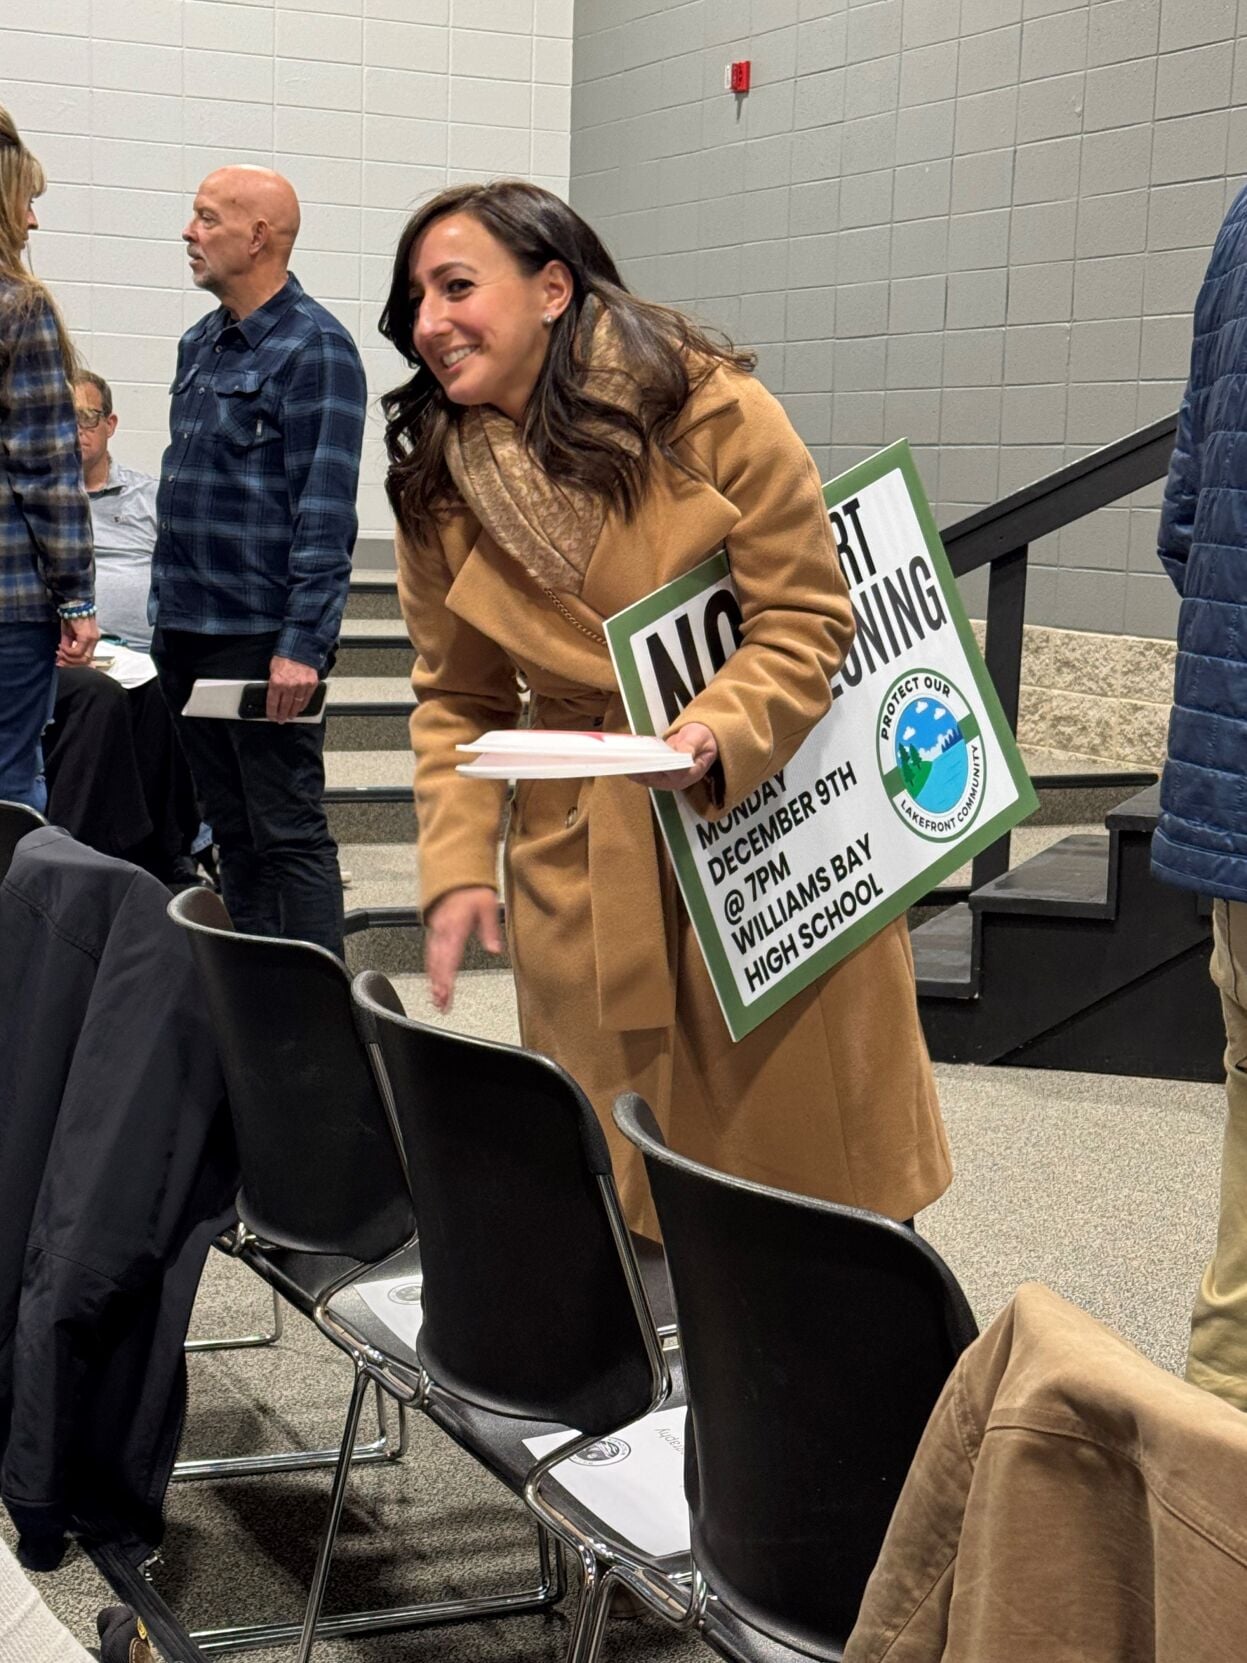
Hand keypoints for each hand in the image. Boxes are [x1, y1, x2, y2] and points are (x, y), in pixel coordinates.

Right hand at [58, 613, 98, 665]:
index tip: (61, 662)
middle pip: (86, 661)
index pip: (86, 659)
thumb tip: (61, 657)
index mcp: (92, 641)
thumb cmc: (71, 616)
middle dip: (71, 663)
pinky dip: (69, 651)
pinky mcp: (87, 636)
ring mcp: (92, 639)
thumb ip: (67, 646)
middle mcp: (94, 641)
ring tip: (60, 652)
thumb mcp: (68, 634)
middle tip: (59, 659)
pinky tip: (62, 646)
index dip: (74, 663)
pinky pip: (78, 651)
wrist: (74, 603)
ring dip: (69, 658)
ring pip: (83, 658)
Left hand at [267, 654, 318, 721]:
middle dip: (282, 715)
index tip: (272, 717)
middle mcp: (289, 686)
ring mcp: (301, 686)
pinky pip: (306, 699)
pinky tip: (300, 708)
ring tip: (291, 716)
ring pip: (296, 705)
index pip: (273, 702)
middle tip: (281, 720)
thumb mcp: (273, 669)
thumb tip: (273, 695)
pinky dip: (302, 705)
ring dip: (293, 712)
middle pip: (284, 706)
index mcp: (276, 682)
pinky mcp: (311, 684)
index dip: (272, 712)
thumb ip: (273, 683)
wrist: (300, 648)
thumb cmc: (285, 656)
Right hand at [425, 885, 502, 1012]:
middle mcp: (442, 932)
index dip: (446, 978)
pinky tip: (434, 980)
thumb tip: (494, 949)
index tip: (446, 994)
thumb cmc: (471, 889)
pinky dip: (432, 969)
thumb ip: (490, 929)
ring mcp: (436, 933)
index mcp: (454, 927)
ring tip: (437, 1000)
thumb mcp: (487, 905)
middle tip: (441, 1005)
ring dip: (434, 981)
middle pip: (437, 964)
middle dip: (438, 986)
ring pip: (432, 961)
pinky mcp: (435, 932)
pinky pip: (430, 953)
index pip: (449, 958)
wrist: (455, 876)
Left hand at [629, 721, 717, 791]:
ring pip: (646, 777)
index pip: (671, 773)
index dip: (656, 768)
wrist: (702, 739)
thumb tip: (682, 754)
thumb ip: (690, 746)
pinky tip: (623, 759)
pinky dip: (634, 766)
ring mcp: (666, 779)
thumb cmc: (703, 738)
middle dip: (639, 770)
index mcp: (690, 773)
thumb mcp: (700, 738)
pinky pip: (644, 772)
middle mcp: (677, 780)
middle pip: (654, 778)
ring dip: (633, 769)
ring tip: (618, 760)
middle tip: (623, 761)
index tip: (642, 763)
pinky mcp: (659, 774)